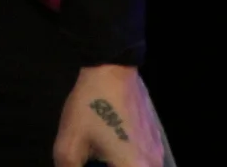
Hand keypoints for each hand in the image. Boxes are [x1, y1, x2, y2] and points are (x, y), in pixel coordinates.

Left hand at [53, 65, 167, 166]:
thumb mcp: (69, 144)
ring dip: (116, 163)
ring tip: (97, 155)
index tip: (86, 164)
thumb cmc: (91, 107)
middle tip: (90, 160)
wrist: (112, 69)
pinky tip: (108, 146)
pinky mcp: (156, 139)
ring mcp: (157, 152)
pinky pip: (141, 161)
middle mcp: (153, 164)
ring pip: (135, 166)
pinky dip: (124, 160)